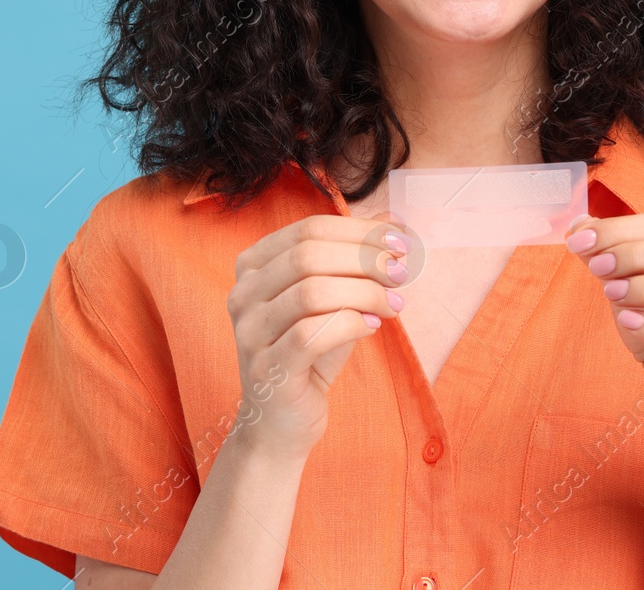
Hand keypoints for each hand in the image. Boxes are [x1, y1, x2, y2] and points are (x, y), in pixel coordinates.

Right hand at [227, 214, 409, 460]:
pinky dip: (351, 323)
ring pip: (311, 291)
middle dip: (364, 258)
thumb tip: (394, 221)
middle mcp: (243, 294)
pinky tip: (373, 326)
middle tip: (401, 272)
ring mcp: (249, 332)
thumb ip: (353, 261)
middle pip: (309, 254)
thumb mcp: (332, 300)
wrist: (281, 421)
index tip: (400, 240)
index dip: (359, 230)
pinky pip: (312, 334)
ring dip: (364, 292)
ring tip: (394, 303)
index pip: (308, 229)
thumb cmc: (310, 354)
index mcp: (253, 266)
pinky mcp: (266, 369)